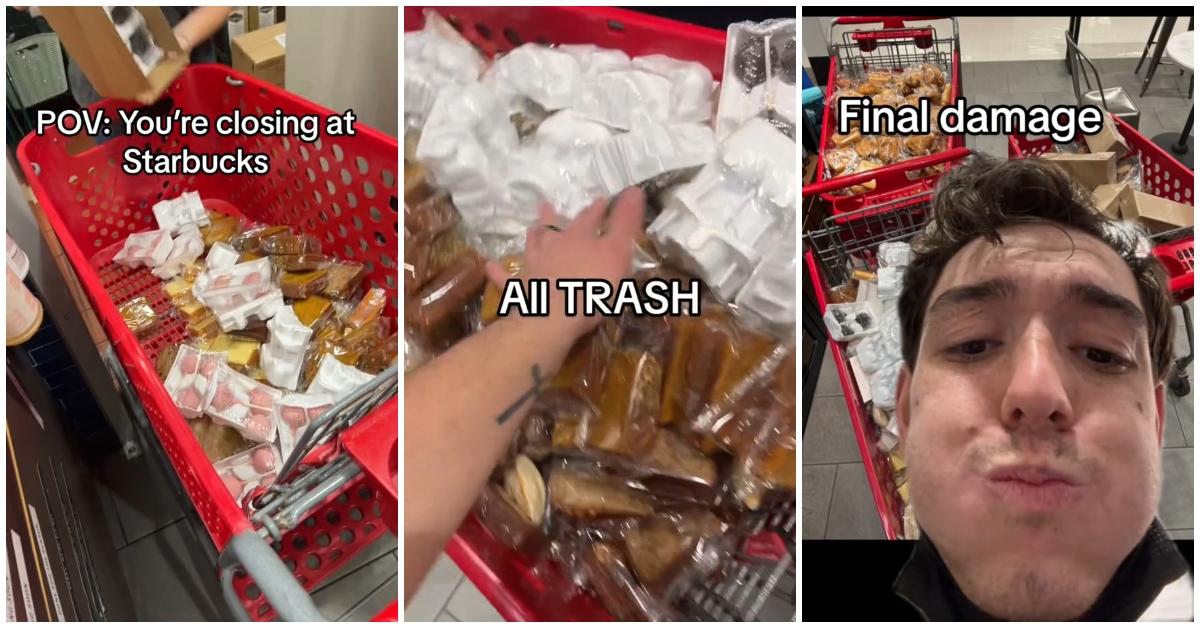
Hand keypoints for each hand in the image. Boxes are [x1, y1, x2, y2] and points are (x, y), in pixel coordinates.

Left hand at [485, 186, 645, 341]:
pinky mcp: (520, 289)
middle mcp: (553, 246)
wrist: (553, 317)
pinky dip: (499, 273)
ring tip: (531, 228)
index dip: (597, 209)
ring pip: (532, 245)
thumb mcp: (617, 253)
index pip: (590, 217)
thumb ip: (625, 223)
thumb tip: (635, 189)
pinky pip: (506, 279)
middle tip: (550, 205)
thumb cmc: (592, 287)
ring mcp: (533, 266)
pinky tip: (490, 267)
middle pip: (555, 227)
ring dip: (532, 236)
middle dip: (557, 216)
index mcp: (579, 237)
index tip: (602, 200)